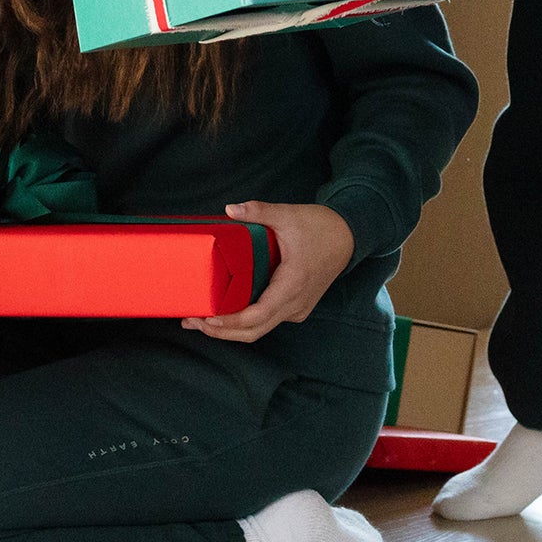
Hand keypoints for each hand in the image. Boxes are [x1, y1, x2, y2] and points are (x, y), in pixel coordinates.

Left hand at [183, 201, 355, 344]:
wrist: (349, 236)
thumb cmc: (321, 227)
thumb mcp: (288, 215)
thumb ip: (259, 212)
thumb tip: (230, 209)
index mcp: (292, 285)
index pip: (256, 317)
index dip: (228, 323)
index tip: (205, 319)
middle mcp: (295, 304)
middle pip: (253, 331)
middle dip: (221, 332)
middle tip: (192, 322)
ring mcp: (297, 308)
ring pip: (260, 329)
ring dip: (232, 329)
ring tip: (203, 321)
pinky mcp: (297, 306)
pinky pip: (268, 321)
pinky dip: (246, 322)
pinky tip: (228, 312)